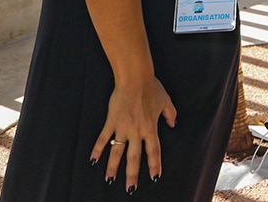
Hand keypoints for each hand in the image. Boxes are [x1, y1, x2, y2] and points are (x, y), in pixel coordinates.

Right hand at [90, 75, 176, 189]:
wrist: (135, 79)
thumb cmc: (152, 88)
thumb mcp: (166, 101)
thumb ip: (171, 115)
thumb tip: (174, 124)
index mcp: (151, 128)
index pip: (153, 151)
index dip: (154, 165)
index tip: (155, 177)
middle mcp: (136, 131)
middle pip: (134, 157)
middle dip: (132, 174)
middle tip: (130, 189)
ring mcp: (122, 127)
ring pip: (117, 152)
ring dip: (113, 167)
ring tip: (110, 180)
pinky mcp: (111, 122)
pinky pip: (103, 138)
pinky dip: (97, 150)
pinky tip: (93, 160)